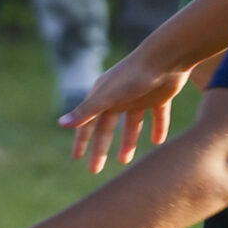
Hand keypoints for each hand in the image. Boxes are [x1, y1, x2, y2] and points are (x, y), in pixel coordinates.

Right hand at [61, 53, 190, 172]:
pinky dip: (158, 128)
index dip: (82, 140)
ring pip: (132, 124)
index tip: (77, 157)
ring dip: (129, 142)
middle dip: (101, 148)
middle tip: (95, 170)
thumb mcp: (107, 97)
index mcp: (103, 95)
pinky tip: (158, 142)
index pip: (88, 122)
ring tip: (125, 161)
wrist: (168, 57)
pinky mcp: (159, 97)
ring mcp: (140, 97)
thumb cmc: (134, 75)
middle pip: (107, 127)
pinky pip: (157, 116)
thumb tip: (60, 124)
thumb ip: (86, 112)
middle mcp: (119, 96)